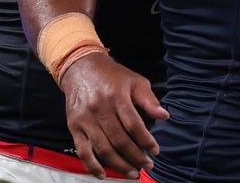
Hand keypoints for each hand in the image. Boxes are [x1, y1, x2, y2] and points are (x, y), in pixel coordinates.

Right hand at [62, 53, 168, 178]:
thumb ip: (149, 100)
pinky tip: (103, 174)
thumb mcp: (135, 81)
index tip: (155, 151)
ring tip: (132, 173)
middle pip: (119, 140)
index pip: (134, 125)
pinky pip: (83, 151)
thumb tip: (164, 116)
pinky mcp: (74, 127)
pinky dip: (92, 166)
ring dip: (119, 165)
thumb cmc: (111, 75)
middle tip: (147, 165)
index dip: (146, 141)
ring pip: (103, 149)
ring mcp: (85, 120)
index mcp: (116, 97)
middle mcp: (100, 109)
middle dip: (136, 157)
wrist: (80, 67)